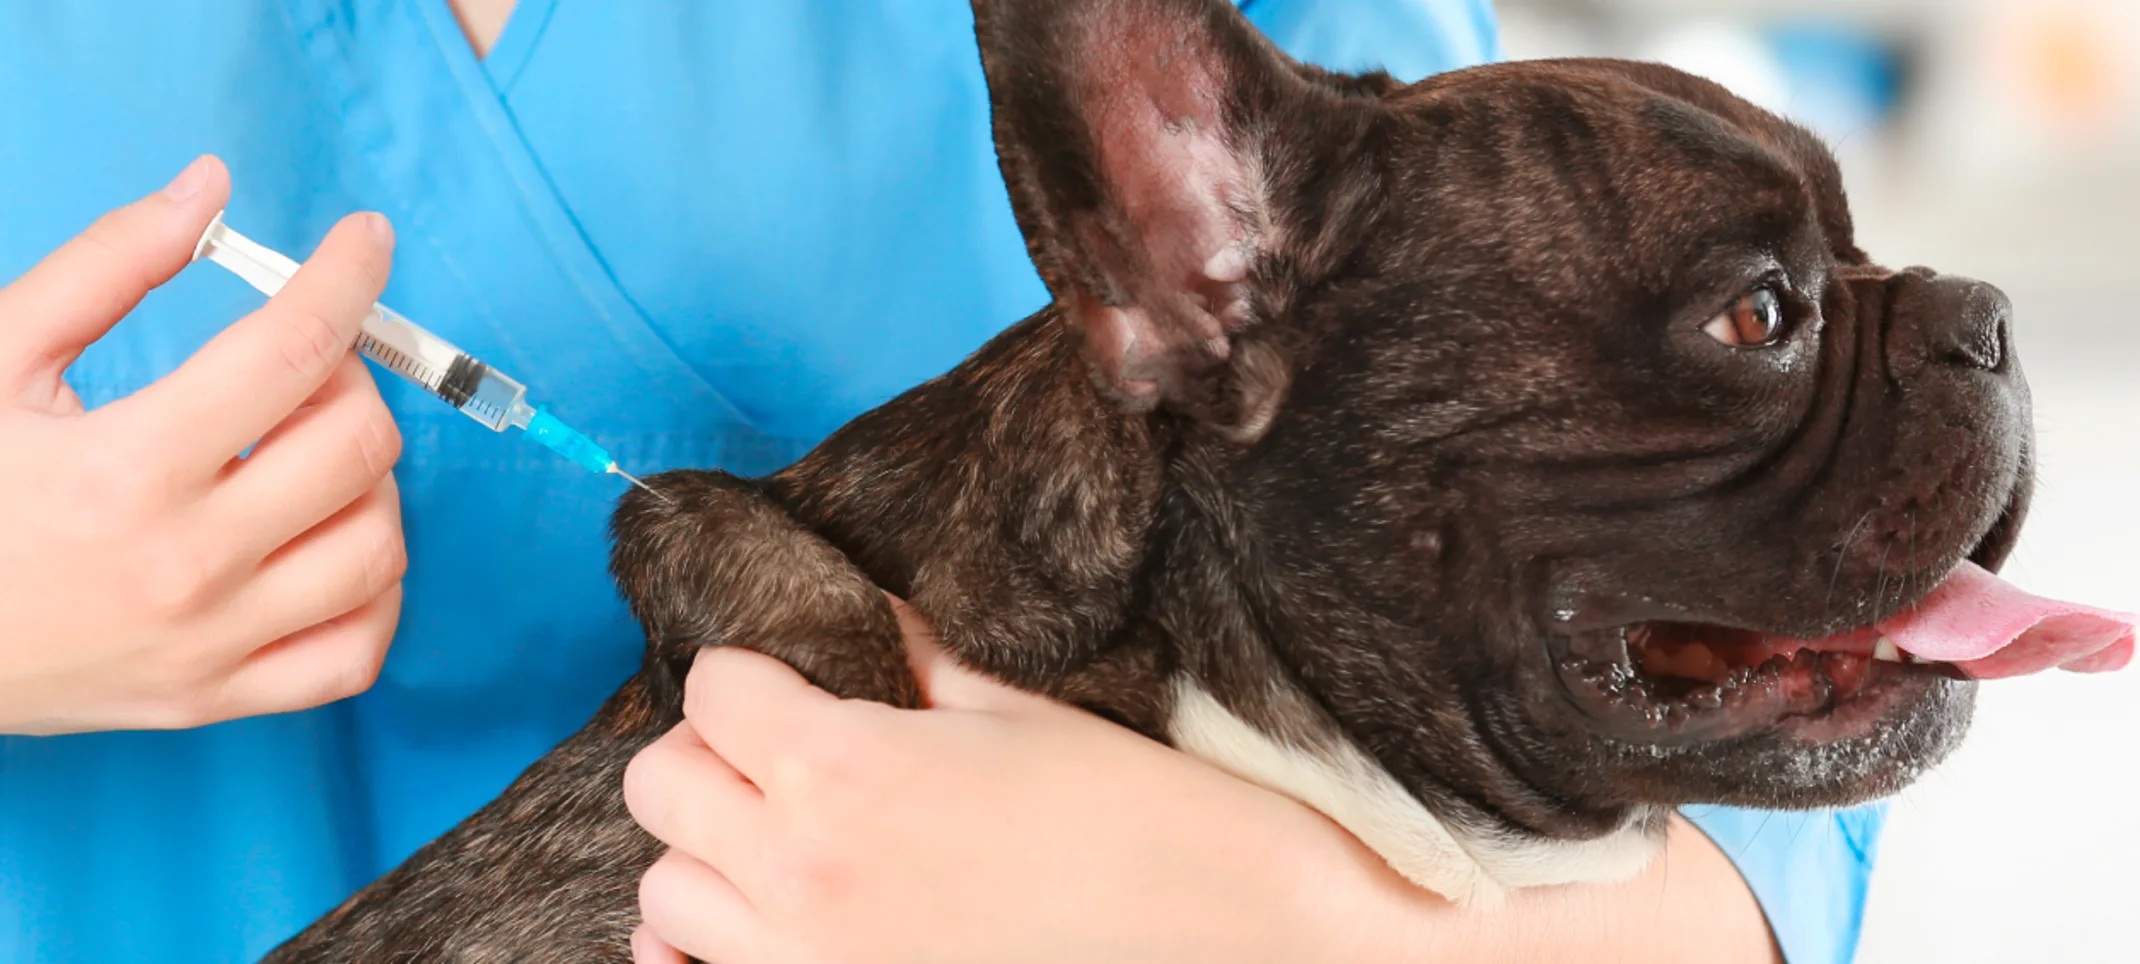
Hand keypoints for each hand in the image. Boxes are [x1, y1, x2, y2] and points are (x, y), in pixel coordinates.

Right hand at [0, 155, 406, 734]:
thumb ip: (106, 266)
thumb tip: (211, 188)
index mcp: (126, 467)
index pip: (292, 351)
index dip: (347, 277)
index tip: (366, 240)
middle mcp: (185, 563)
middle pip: (359, 445)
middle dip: (351, 378)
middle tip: (301, 364)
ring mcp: (209, 643)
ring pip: (377, 545)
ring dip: (369, 479)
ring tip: (303, 451)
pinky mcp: (214, 699)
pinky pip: (358, 650)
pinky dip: (374, 589)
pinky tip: (327, 540)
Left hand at [626, 599, 1781, 963]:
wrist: (1237, 948)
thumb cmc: (1143, 827)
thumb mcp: (1026, 720)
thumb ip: (917, 671)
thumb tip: (869, 626)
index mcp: (849, 769)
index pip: (712, 688)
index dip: (753, 672)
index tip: (794, 682)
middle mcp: (799, 870)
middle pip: (658, 780)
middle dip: (714, 754)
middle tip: (785, 757)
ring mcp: (802, 963)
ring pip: (661, 894)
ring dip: (710, 857)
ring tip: (789, 848)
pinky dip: (713, 951)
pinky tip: (782, 928)